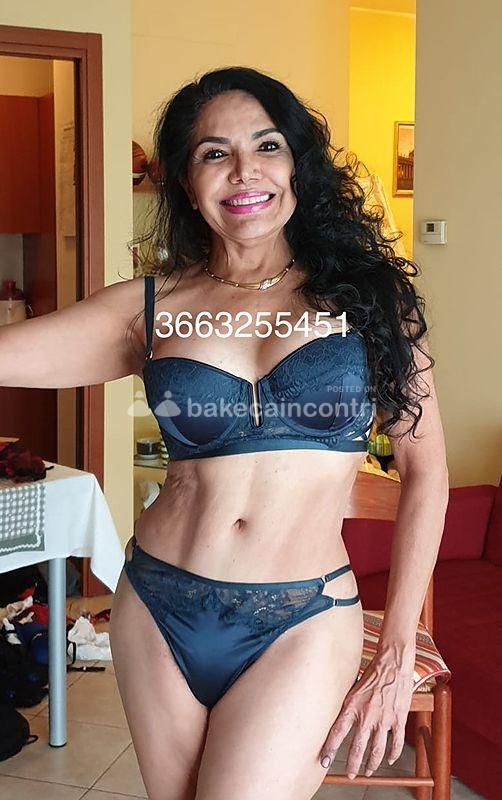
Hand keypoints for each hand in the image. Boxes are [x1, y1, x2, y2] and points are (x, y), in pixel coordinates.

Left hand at [319, 644, 414, 778]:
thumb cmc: (372, 672)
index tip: (324, 760)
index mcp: (353, 706)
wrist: (393, 663)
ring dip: (371, 763)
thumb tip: (336, 716)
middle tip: (350, 774)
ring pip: (376, 750)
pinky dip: (392, 753)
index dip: (330, 748)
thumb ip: (347, 704)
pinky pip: (395, 742)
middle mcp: (367, 715)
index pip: (337, 732)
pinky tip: (389, 759)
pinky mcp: (398, 718)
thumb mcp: (352, 687)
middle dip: (352, 764)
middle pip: (357, 748)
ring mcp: (384, 719)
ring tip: (368, 771)